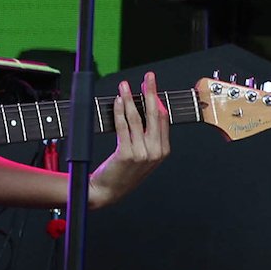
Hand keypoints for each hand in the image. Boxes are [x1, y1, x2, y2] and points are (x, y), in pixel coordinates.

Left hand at [86, 73, 171, 210]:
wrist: (107, 192)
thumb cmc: (123, 172)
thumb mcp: (143, 156)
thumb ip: (149, 137)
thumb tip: (149, 108)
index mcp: (163, 151)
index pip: (163, 118)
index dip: (157, 99)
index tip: (151, 86)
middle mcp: (155, 152)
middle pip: (155, 114)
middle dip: (151, 92)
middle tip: (148, 77)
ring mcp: (142, 154)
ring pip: (137, 118)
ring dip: (130, 98)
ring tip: (125, 86)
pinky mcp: (127, 154)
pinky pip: (123, 127)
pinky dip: (120, 111)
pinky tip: (118, 101)